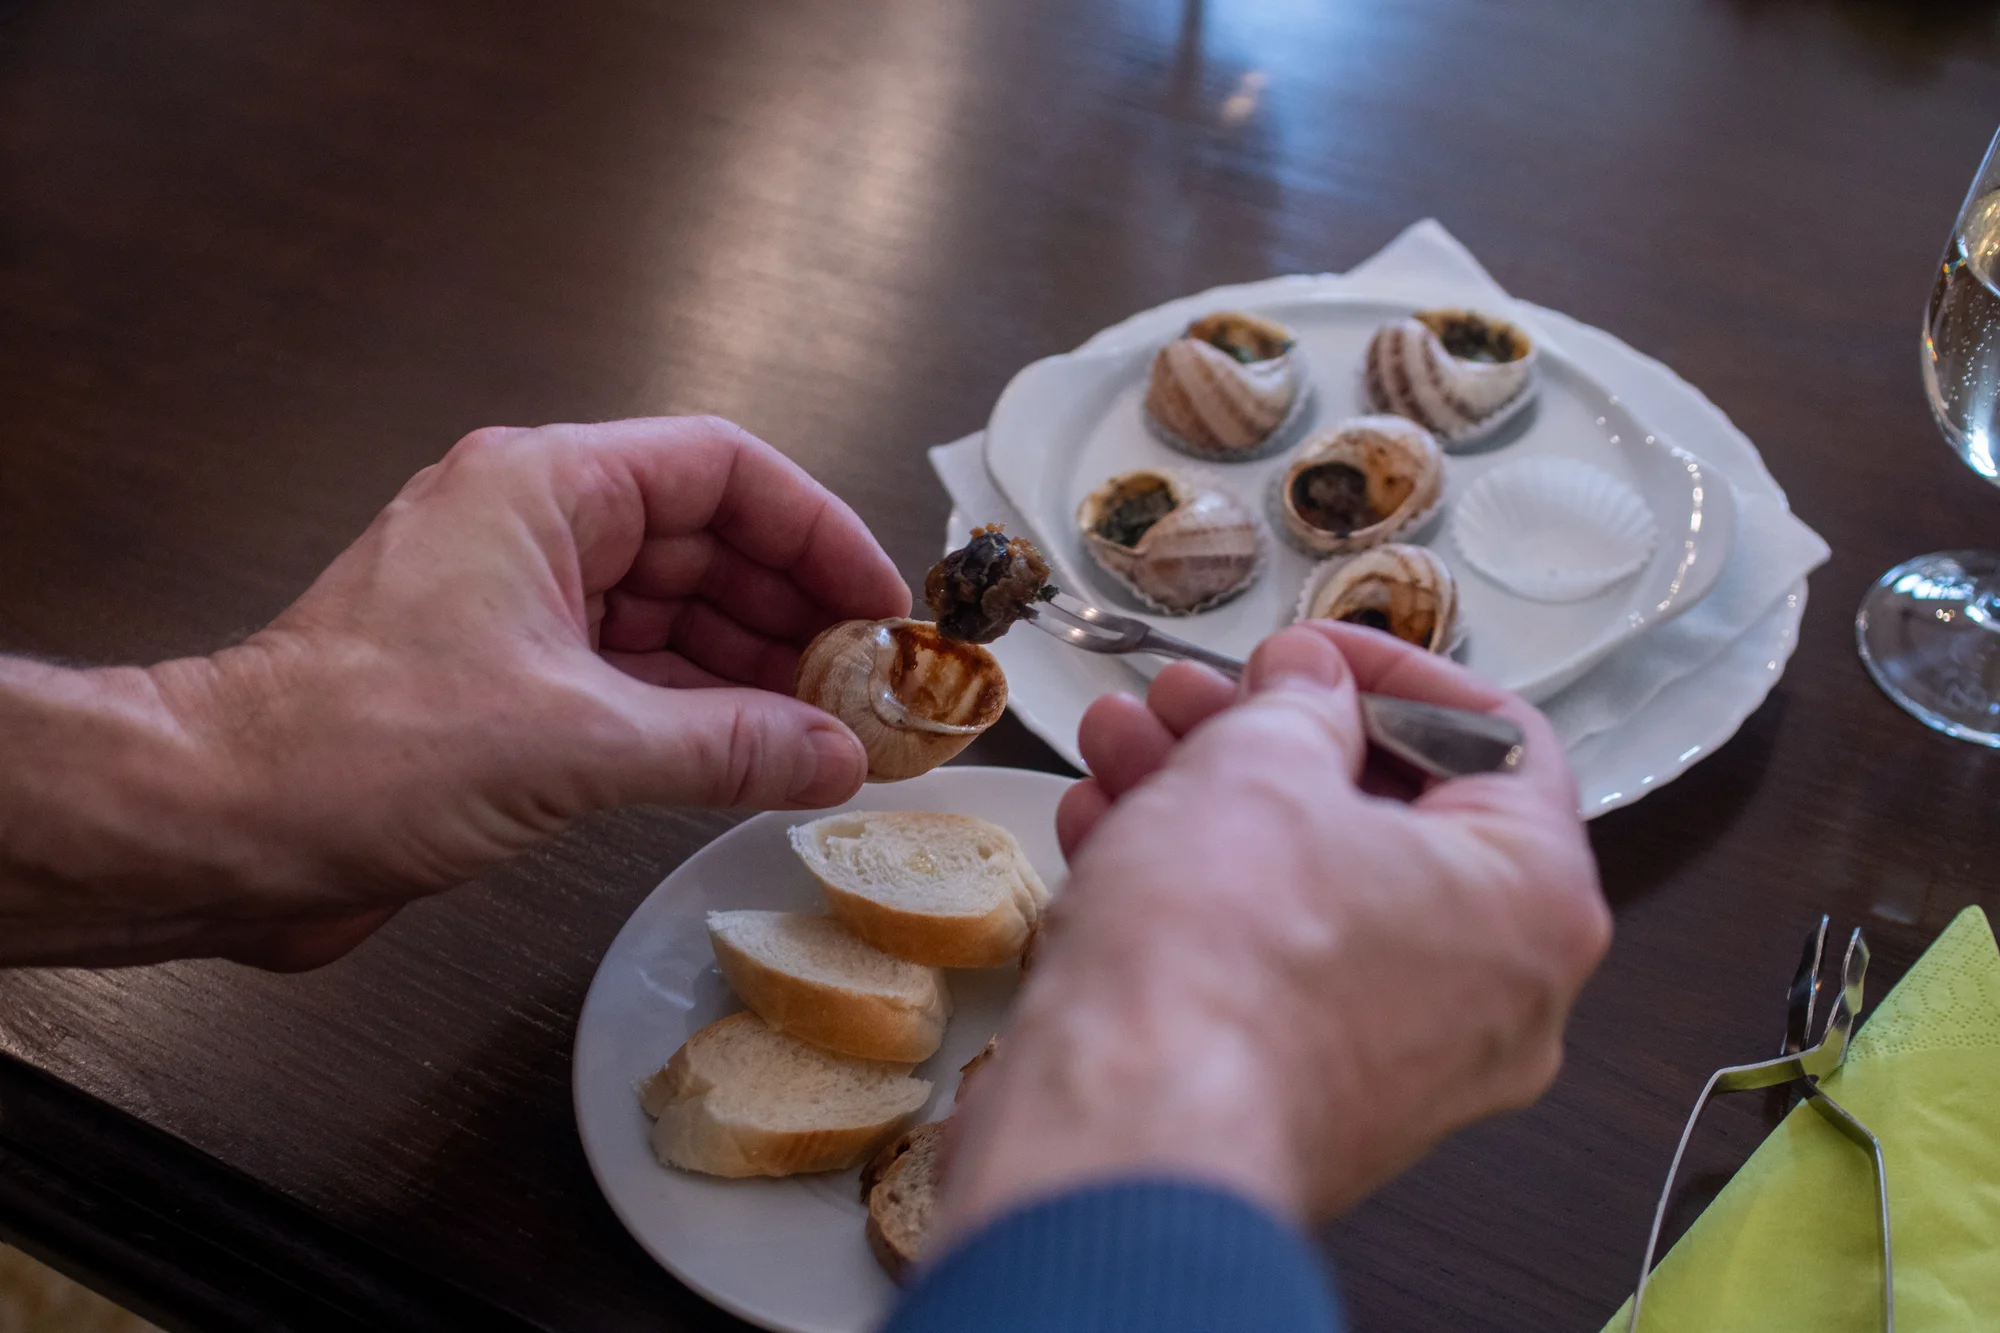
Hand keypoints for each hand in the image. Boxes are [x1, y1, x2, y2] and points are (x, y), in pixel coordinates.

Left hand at [0, 417, 908, 966]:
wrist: (222, 828)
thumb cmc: (351, 748)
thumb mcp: (577, 741)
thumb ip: (728, 743)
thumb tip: (837, 756)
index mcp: (543, 489)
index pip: (724, 471)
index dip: (817, 531)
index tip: (879, 602)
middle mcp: (535, 532)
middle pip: (709, 544)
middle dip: (797, 612)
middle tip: (872, 684)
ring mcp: (521, 610)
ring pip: (677, 617)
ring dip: (756, 672)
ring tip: (835, 731)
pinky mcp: (508, 687)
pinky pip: (638, 682)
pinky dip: (702, 715)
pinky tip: (760, 759)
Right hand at [940, 622, 1609, 1234]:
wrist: (1127, 1137)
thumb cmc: (1224, 957)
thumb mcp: (1262, 764)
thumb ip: (1297, 703)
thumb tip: (1308, 686)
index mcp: (1532, 902)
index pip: (1493, 740)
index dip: (1387, 671)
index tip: (1306, 648)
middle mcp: (1491, 995)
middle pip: (1383, 818)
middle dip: (1263, 738)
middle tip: (1189, 697)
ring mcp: (1399, 1060)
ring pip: (1308, 891)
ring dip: (1207, 804)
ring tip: (1119, 745)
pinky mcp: (1306, 1095)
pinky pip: (1266, 965)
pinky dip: (1195, 894)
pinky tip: (1103, 830)